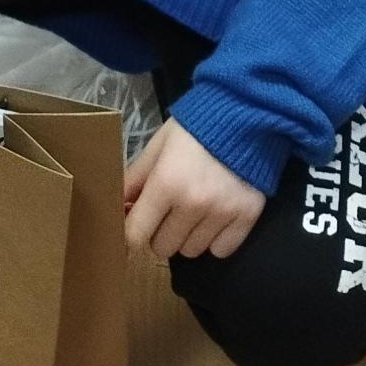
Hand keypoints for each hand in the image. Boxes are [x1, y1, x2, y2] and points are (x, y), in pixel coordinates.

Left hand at [124, 118, 264, 262]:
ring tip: (196, 211)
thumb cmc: (195, 129)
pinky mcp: (247, 215)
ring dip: (189, 237)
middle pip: (163, 248)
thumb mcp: (158, 146)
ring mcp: (222, 212)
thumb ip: (135, 178)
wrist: (245, 114)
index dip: (132, 232)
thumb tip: (118, 208)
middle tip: (170, 212)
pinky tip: (217, 218)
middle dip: (161, 232)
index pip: (136, 235)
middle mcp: (193, 203)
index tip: (139, 225)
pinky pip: (221, 250)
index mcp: (166, 183)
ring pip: (191, 252)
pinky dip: (216, 240)